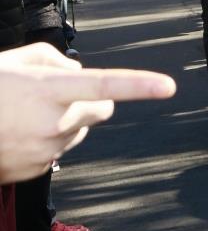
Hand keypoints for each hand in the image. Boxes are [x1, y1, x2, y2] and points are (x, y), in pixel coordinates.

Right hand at [0, 46, 174, 180]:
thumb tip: (81, 73)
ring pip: (80, 130)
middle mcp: (52, 122)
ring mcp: (46, 150)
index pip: (103, 84)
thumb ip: (55, 60)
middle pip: (102, 108)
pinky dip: (47, 140)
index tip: (168, 87)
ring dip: (67, 120)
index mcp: (48, 89)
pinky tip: (17, 133)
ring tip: (25, 114)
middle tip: (61, 93)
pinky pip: (59, 149)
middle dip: (93, 99)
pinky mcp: (38, 170)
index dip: (138, 85)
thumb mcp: (16, 60)